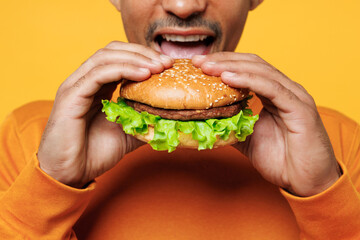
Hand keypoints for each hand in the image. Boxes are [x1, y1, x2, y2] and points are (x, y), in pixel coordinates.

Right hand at [38, 41, 172, 187]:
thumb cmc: (93, 154)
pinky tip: (143, 74)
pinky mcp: (71, 96)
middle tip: (166, 62)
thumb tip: (169, 117)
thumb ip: (144, 121)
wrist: (70, 174)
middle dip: (142, 53)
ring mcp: (75, 86)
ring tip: (158, 67)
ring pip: (105, 57)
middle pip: (113, 51)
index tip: (167, 65)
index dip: (144, 57)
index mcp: (96, 86)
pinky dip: (123, 70)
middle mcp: (84, 81)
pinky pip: (98, 74)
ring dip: (135, 59)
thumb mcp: (128, 134)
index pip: (120, 58)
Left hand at [193, 53, 340, 196]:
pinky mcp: (300, 108)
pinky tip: (228, 78)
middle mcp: (285, 89)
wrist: (306, 182)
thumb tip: (207, 121)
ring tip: (208, 67)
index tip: (198, 65)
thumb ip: (231, 126)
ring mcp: (294, 96)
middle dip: (223, 60)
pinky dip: (248, 80)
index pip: (247, 69)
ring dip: (231, 67)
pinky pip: (272, 88)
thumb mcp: (247, 139)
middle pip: (252, 64)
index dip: (223, 63)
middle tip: (198, 61)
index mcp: (275, 93)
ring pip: (260, 71)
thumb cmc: (282, 160)